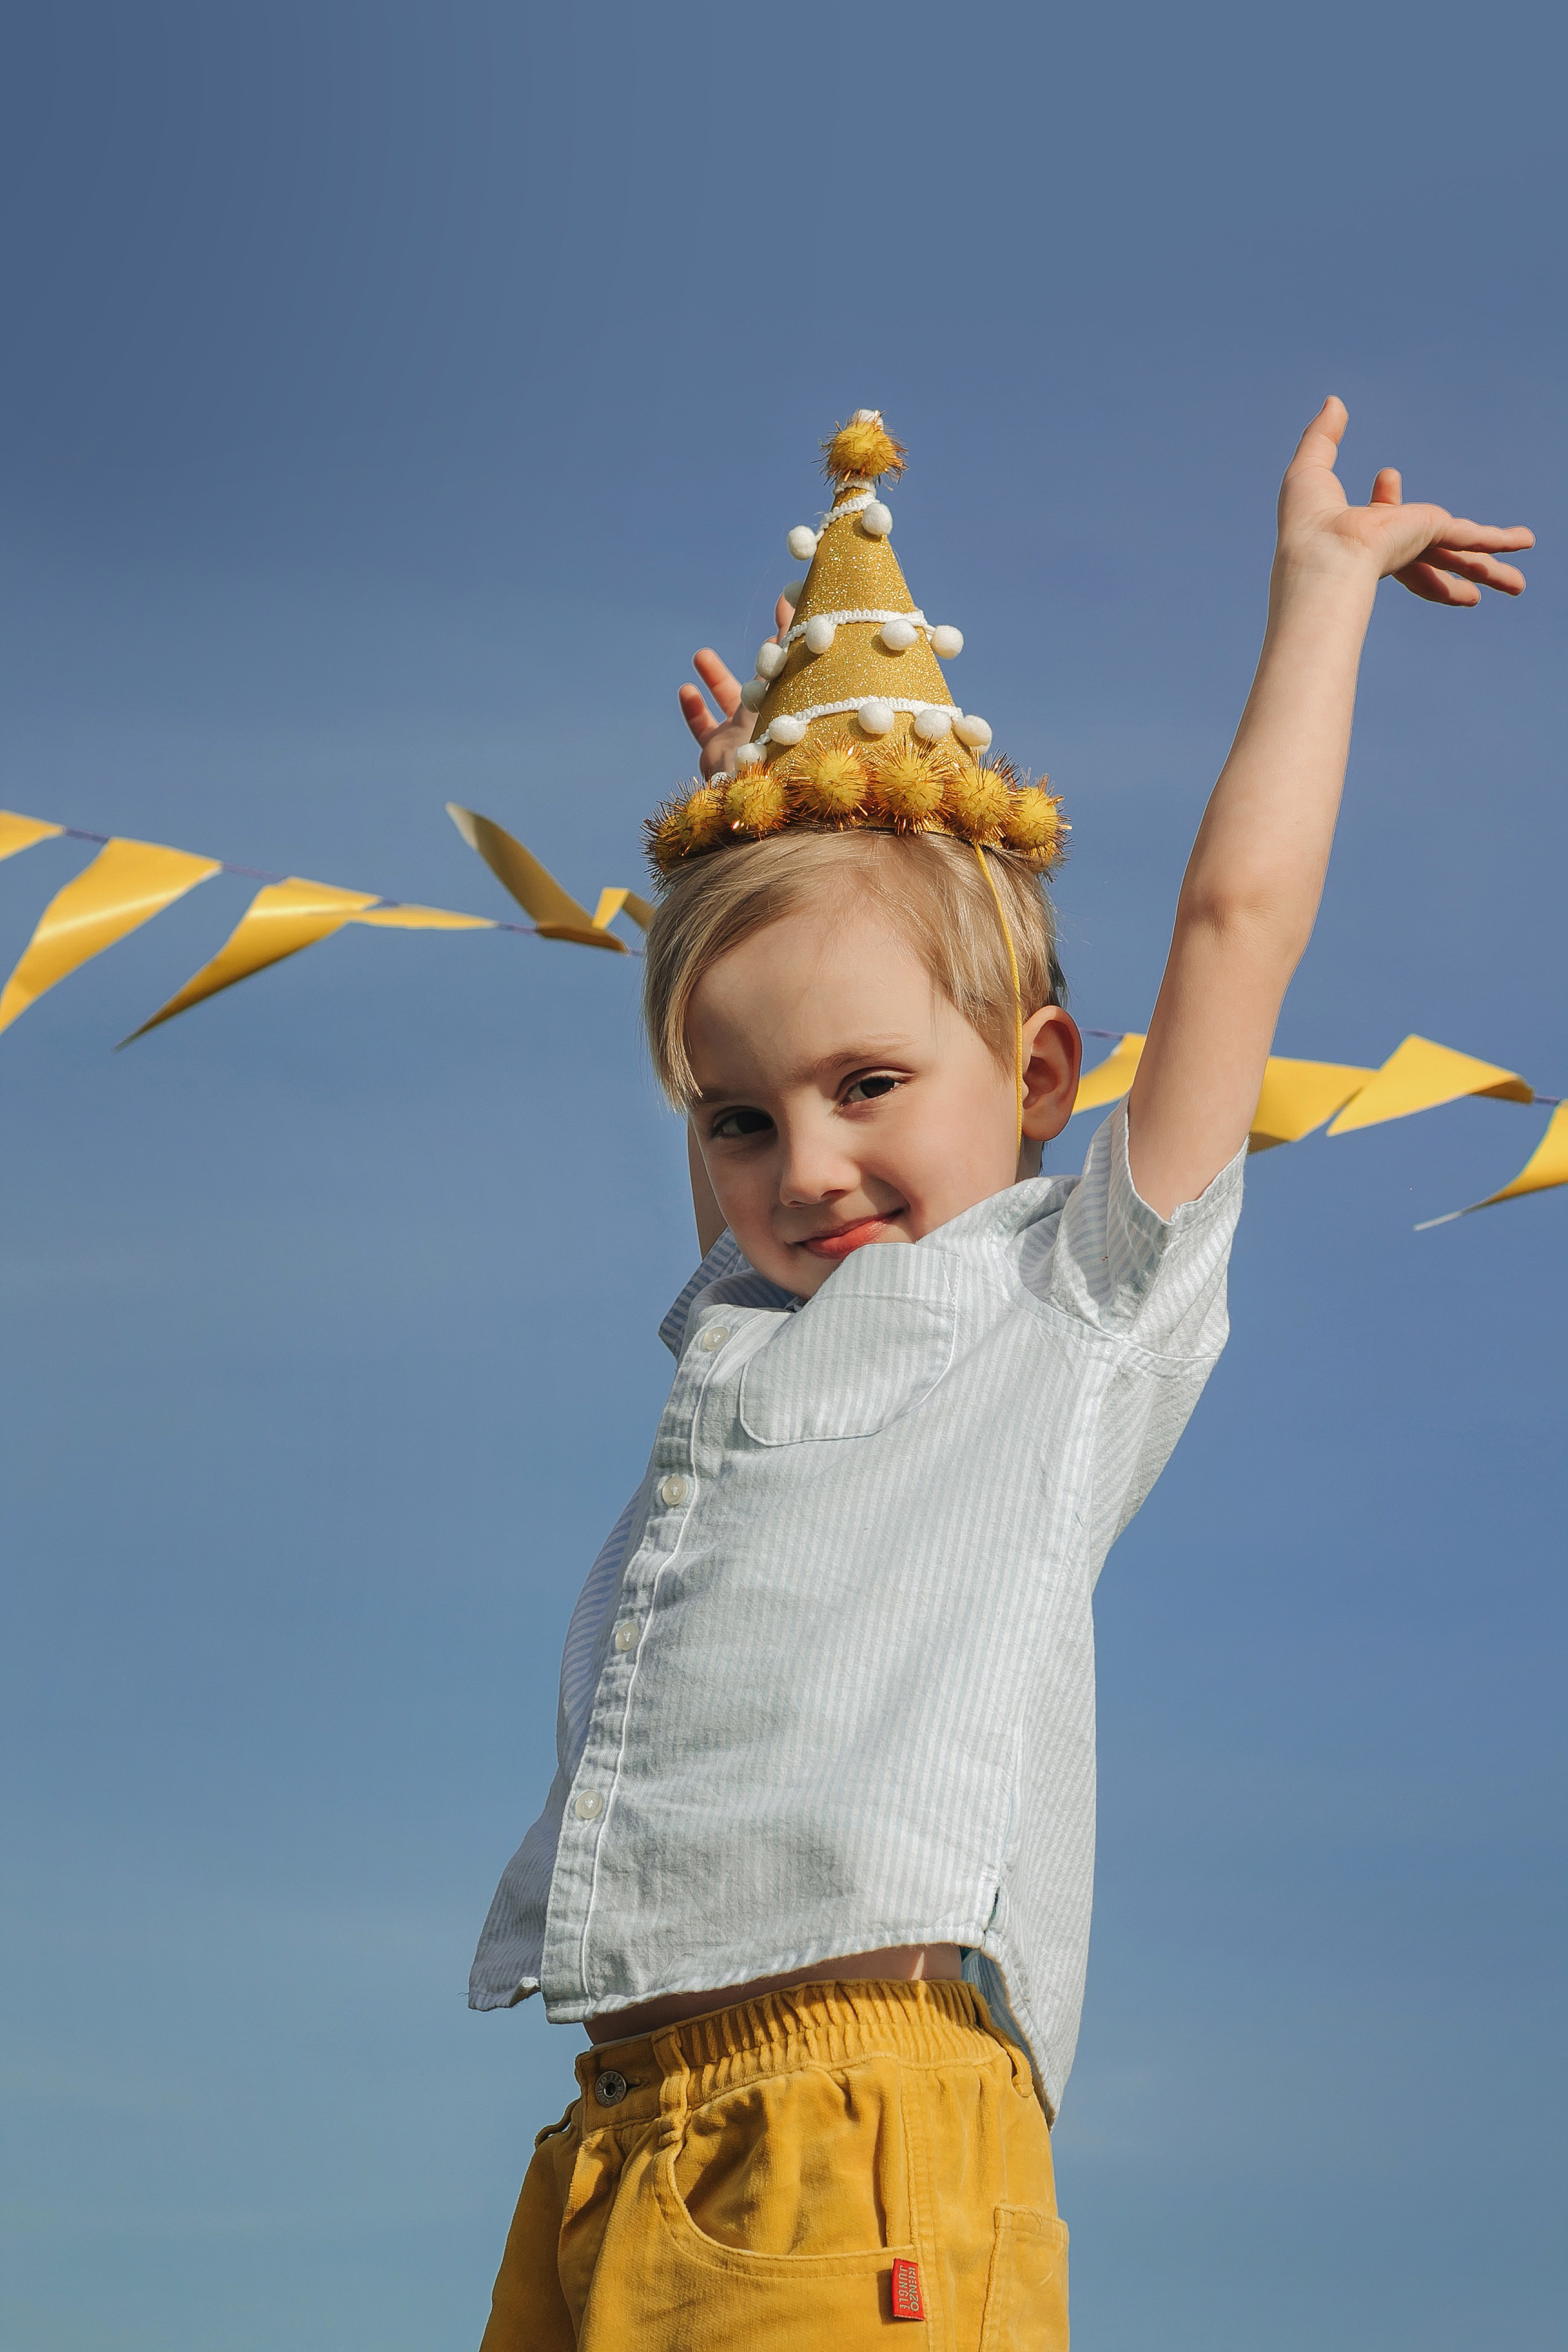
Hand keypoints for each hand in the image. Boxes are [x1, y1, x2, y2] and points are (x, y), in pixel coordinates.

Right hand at [678, 595, 794, 778]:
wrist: (751, 783)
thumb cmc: (774, 733)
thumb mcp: (786, 678)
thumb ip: (787, 637)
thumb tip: (793, 593)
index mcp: (787, 701)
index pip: (789, 663)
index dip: (789, 636)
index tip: (789, 606)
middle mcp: (766, 717)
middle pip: (764, 682)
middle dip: (763, 658)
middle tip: (764, 636)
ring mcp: (742, 735)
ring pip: (729, 701)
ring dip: (716, 678)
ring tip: (701, 655)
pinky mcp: (717, 751)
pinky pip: (703, 728)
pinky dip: (694, 710)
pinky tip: (686, 691)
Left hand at [1277, 397, 1532, 605]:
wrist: (1323, 555)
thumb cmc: (1307, 522)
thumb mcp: (1310, 467)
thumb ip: (1323, 437)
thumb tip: (1334, 402)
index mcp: (1362, 532)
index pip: (1383, 513)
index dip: (1386, 496)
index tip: (1387, 476)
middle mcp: (1393, 545)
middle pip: (1433, 552)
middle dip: (1455, 561)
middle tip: (1479, 565)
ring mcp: (1416, 545)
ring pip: (1463, 558)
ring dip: (1489, 570)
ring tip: (1516, 586)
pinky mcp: (1433, 535)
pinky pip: (1474, 537)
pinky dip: (1501, 541)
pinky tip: (1524, 542)